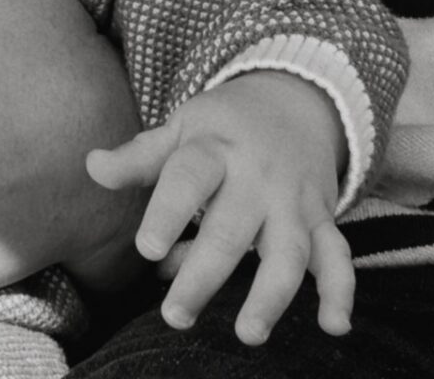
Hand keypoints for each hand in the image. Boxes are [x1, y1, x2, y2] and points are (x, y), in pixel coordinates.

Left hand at [86, 71, 350, 344]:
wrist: (296, 98)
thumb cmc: (224, 126)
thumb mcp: (182, 129)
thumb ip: (140, 157)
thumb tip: (92, 165)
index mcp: (214, 150)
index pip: (188, 178)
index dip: (169, 211)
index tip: (149, 249)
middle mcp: (257, 177)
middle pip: (231, 228)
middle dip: (204, 274)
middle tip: (175, 315)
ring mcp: (293, 201)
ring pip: (288, 250)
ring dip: (271, 294)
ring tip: (248, 334)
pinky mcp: (323, 218)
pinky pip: (337, 256)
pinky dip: (341, 290)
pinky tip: (334, 326)